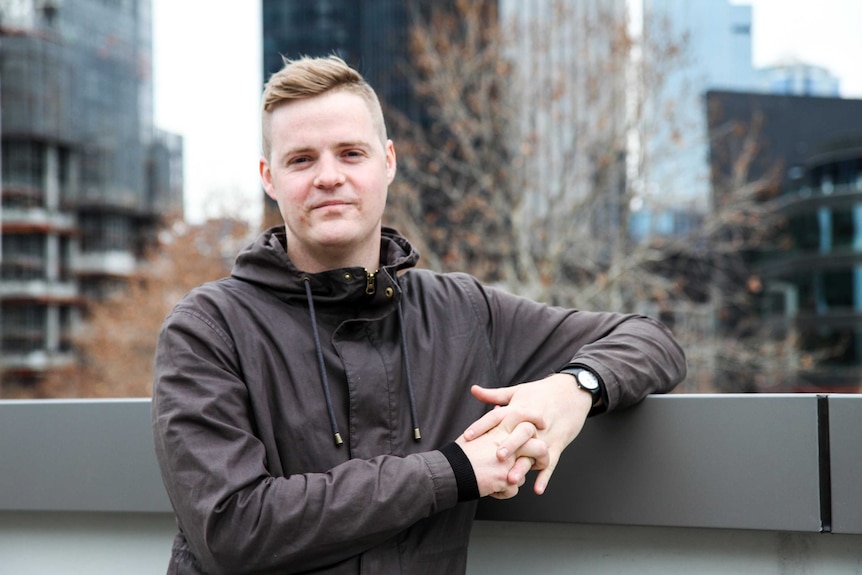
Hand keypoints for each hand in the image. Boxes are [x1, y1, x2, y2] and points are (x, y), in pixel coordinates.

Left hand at [463, 374, 591, 494]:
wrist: (572, 392)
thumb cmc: (541, 393)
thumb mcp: (517, 392)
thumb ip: (494, 395)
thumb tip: (473, 390)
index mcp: (519, 408)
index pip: (498, 416)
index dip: (482, 426)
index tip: (467, 436)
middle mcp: (532, 423)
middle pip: (519, 434)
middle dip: (508, 445)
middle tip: (496, 457)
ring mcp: (546, 435)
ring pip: (534, 452)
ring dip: (523, 466)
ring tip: (511, 479)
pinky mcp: (558, 444)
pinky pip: (551, 462)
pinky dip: (545, 476)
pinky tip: (537, 489)